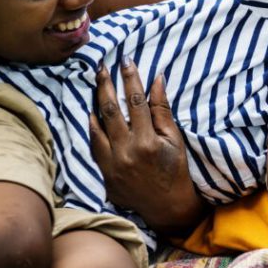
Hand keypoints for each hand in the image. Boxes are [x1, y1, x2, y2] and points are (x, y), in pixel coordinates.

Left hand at [89, 60, 204, 232]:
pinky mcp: (105, 173)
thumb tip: (157, 80)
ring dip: (96, 102)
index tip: (127, 61)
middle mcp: (127, 151)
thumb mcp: (175, 139)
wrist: (166, 206)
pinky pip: (94, 145)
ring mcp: (113, 164)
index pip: (137, 102)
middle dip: (106, 84)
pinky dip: (92, 128)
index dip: (131, 79)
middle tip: (102, 66)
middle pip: (112, 110)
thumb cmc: (175, 170)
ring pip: (99, 126)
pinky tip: (91, 114)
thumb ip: (162, 110)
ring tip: (96, 83)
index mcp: (148, 142)